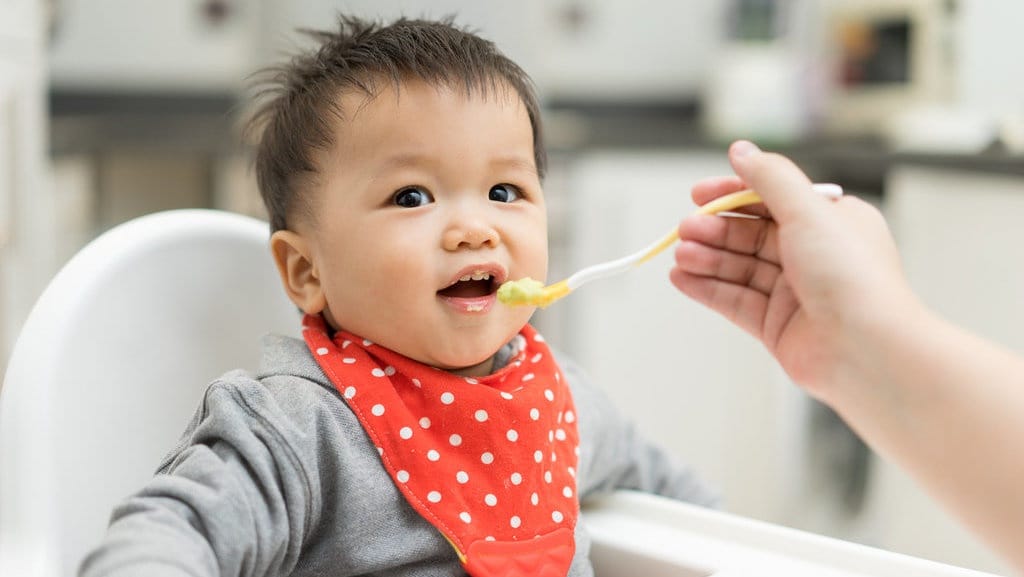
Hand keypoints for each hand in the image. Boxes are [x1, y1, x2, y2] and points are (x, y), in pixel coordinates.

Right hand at [669, 141, 916, 399]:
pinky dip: (707, 289)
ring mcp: (794, 292)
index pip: (772, 199)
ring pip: (739, 267)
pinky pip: (734, 300)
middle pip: (750, 234)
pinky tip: (682, 279)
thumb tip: (741, 150)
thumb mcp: (809, 211)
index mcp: (831, 222)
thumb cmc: (852, 278)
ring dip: (707, 259)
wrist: (867, 350)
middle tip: (685, 229)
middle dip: (715, 230)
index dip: (733, 194)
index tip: (699, 194)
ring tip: (681, 256)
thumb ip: (770, 178)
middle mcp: (814, 255)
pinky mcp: (777, 326)